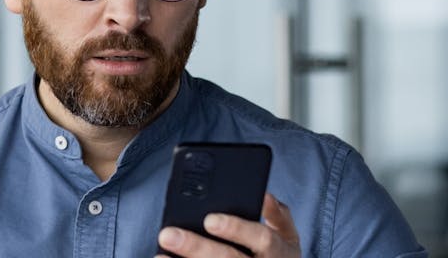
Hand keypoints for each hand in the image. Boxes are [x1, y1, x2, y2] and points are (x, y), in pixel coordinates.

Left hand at [156, 193, 299, 257]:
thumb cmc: (279, 256)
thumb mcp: (287, 235)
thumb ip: (277, 214)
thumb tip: (264, 195)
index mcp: (280, 251)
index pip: (261, 238)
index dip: (236, 229)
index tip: (209, 220)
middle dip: (197, 248)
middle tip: (168, 234)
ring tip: (160, 255)